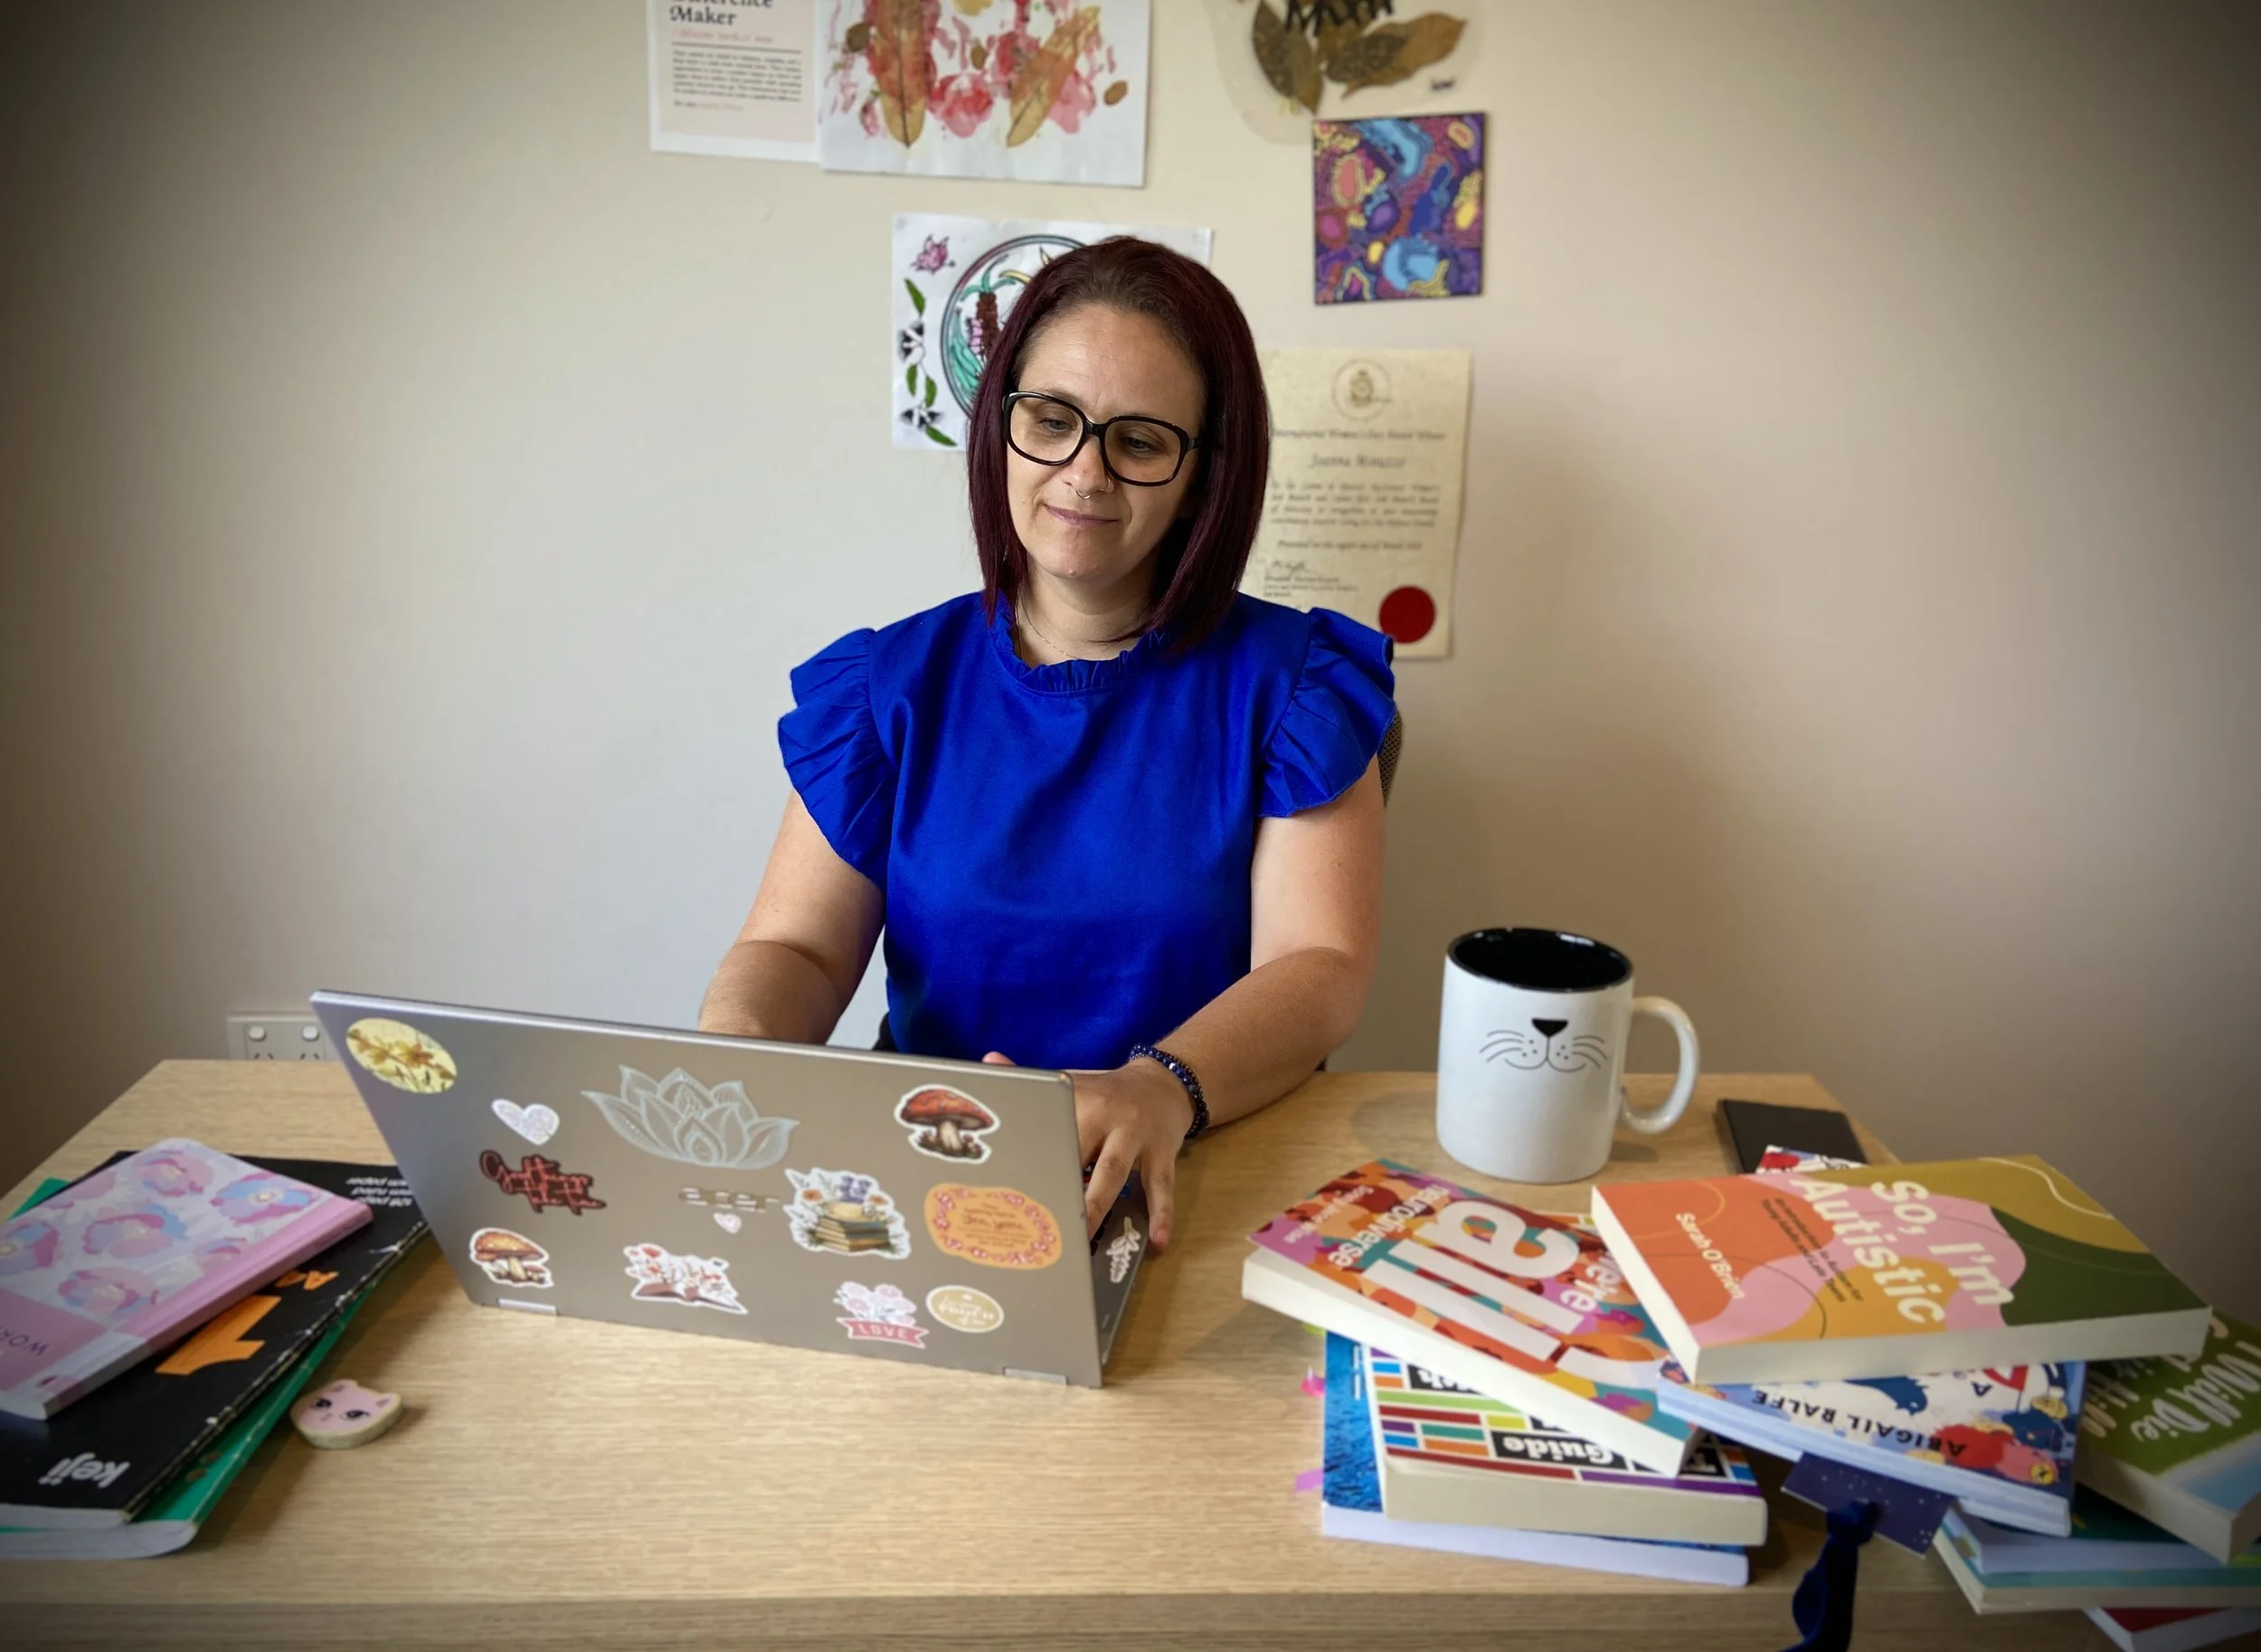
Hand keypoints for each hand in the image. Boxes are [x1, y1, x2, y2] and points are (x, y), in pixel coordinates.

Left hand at [982, 1052, 1191, 1248]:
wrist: (1164, 1082)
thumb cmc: (1107, 1093)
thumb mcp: (1074, 1083)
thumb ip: (1035, 1082)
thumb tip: (991, 1060)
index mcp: (1080, 1101)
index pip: (1052, 1128)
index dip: (1033, 1156)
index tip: (1012, 1184)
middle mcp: (1108, 1115)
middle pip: (1081, 1153)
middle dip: (1061, 1186)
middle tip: (1041, 1222)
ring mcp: (1138, 1136)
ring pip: (1115, 1172)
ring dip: (1099, 1205)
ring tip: (1084, 1238)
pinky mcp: (1163, 1153)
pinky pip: (1162, 1186)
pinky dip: (1162, 1215)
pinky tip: (1157, 1241)